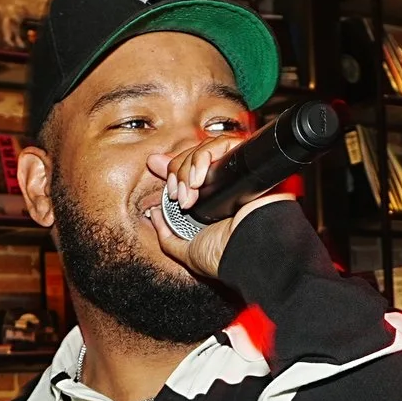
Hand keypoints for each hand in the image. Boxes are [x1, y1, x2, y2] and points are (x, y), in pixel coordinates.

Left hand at [145, 134, 294, 278]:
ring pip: (205, 149)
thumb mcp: (188, 251)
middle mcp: (226, 183)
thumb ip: (167, 236)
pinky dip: (202, 159)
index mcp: (213, 200)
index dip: (174, 169)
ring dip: (187, 170)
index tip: (161, 176)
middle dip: (177, 172)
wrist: (248, 251)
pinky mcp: (247, 161)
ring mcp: (237, 172)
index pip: (189, 169)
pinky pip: (221, 144)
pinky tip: (198, 180)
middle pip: (194, 155)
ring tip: (189, 195)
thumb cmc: (225, 256)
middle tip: (178, 195)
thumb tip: (153, 214)